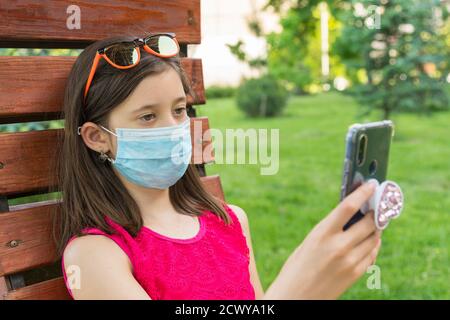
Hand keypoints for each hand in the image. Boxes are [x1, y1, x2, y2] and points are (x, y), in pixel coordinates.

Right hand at [263, 181, 381, 299]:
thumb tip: (352, 217)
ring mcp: (349, 261)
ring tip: (375, 222)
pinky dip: (373, 245)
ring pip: (374, 238)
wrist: (296, 296)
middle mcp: (338, 246)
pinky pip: (372, 254)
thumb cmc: (297, 266)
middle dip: (375, 212)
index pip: (348, 207)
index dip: (363, 193)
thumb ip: (330, 230)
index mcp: (321, 234)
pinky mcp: (355, 274)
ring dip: (376, 228)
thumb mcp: (309, 242)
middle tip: (378, 205)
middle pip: (368, 222)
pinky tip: (370, 241)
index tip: (372, 184)